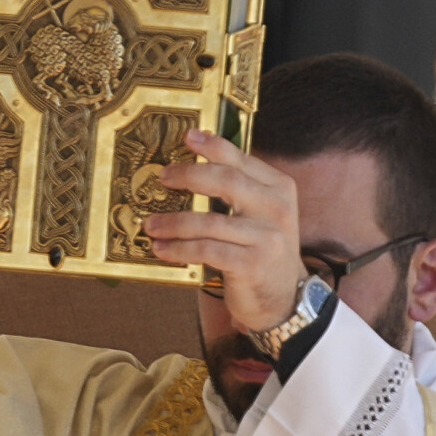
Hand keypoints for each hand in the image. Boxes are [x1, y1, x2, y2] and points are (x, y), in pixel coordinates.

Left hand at [144, 131, 303, 335]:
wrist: (284, 298)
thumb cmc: (262, 251)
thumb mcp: (261, 215)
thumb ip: (240, 190)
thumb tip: (191, 168)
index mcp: (280, 188)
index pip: (241, 160)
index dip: (212, 146)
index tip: (187, 137)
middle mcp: (277, 208)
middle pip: (225, 181)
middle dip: (187, 176)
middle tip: (163, 178)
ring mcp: (267, 237)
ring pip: (209, 221)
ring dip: (173, 222)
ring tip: (151, 224)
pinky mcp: (253, 264)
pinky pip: (206, 250)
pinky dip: (179, 249)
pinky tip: (162, 249)